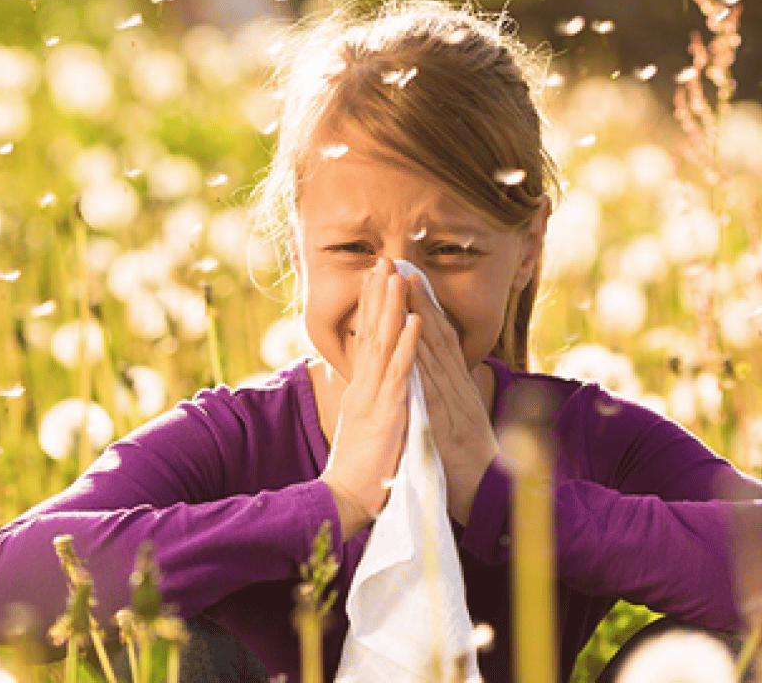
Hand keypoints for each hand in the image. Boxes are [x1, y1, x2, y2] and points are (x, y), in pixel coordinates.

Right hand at [320, 258, 420, 539]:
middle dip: (378, 294)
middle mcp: (364, 386)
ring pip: (384, 343)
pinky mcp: (387, 411)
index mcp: (361, 390)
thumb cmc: (361, 471)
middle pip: (371, 331)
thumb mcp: (365, 428)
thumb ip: (369, 404)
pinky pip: (400, 372)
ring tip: (397, 275)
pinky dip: (408, 344)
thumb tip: (372, 387)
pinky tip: (415, 320)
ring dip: (391, 307)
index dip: (372, 308)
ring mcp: (374, 396)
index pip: (366, 340)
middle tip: (383, 260)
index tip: (377, 279)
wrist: (347, 500)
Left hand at [405, 273, 500, 524]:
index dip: (425, 308)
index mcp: (457, 388)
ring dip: (419, 317)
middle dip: (420, 299)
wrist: (490, 496)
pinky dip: (422, 360)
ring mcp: (453, 402)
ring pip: (434, 352)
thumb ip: (449, 398)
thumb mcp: (459, 422)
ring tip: (404, 286)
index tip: (409, 279)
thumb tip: (439, 378)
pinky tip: (412, 338)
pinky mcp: (446, 422)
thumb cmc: (470, 463)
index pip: (440, 340)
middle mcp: (457, 388)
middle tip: (403, 265)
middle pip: (437, 336)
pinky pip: (432, 386)